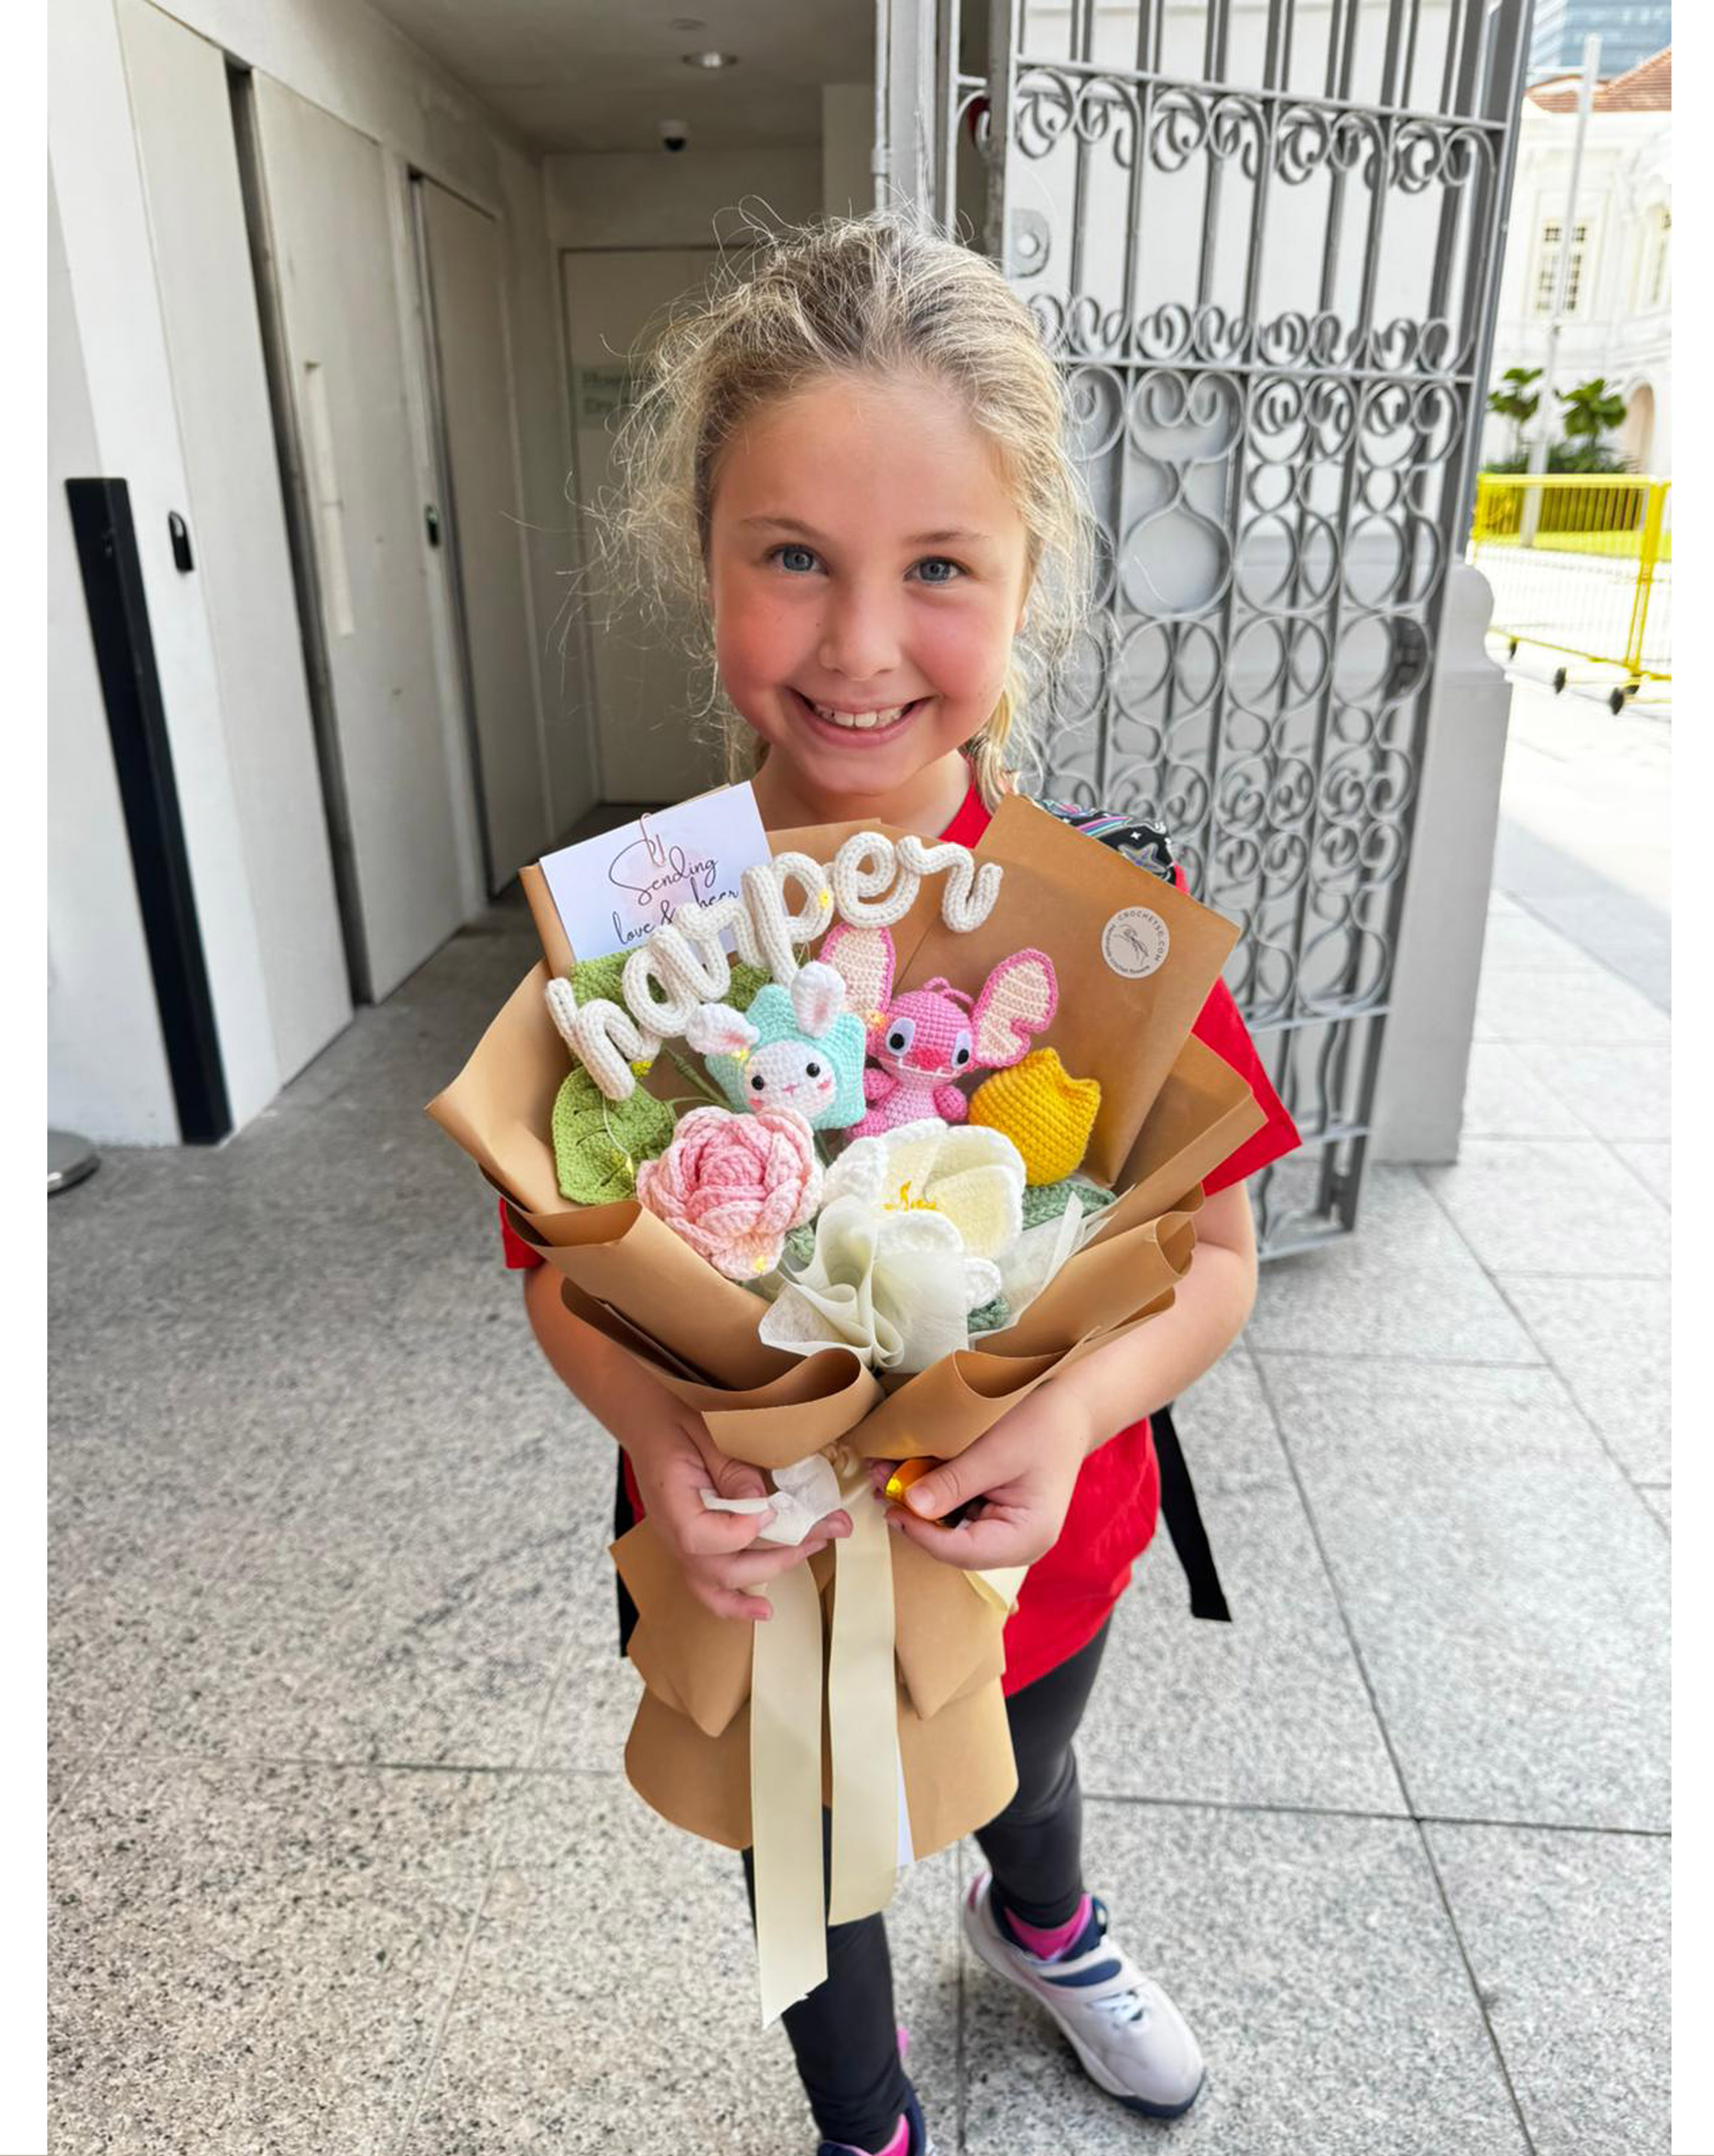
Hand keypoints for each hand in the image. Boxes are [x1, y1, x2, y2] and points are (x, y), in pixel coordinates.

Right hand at [625, 1414, 850, 1624]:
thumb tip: (764, 1505)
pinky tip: (762, 1610)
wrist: (651, 1421)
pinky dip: (734, 1602)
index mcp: (669, 1500)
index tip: (771, 1512)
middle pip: (719, 1568)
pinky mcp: (692, 1547)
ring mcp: (679, 1544)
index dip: (738, 1532)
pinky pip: (708, 1584)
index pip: (699, 1537)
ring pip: (714, 1586)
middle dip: (775, 1557)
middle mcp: (671, 1532)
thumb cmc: (677, 1419)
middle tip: (817, 1535)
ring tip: (805, 1572)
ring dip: (760, 1584)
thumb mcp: (706, 1431)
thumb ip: (732, 1470)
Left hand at [873, 1389, 1093, 1570]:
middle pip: (953, 1545)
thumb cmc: (1042, 1424)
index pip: (964, 1552)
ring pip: (949, 1530)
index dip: (922, 1534)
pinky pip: (956, 1514)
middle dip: (914, 1515)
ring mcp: (1005, 1533)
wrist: (1069, 1407)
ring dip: (918, 1503)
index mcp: (1026, 1537)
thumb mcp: (995, 1450)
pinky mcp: (994, 1516)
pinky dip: (933, 1495)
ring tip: (886, 1473)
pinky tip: (909, 1471)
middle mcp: (1017, 1545)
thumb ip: (955, 1482)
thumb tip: (911, 1505)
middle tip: (880, 1482)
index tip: (892, 1506)